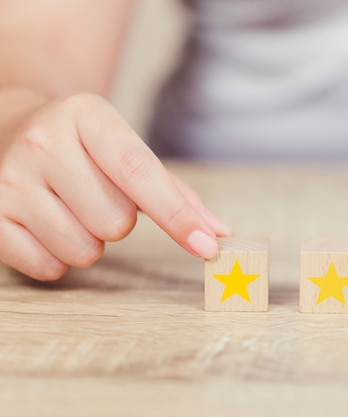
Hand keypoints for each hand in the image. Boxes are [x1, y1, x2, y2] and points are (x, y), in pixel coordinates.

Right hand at [0, 91, 229, 280]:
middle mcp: (43, 141)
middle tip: (97, 197)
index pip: (140, 173)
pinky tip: (47, 224)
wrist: (12, 126)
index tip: (206, 246)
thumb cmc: (84, 146)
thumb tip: (217, 232)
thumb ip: (174, 192)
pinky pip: (48, 267)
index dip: (176, 215)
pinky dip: (59, 258)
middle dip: (119, 222)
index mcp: (86, 115)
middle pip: (116, 222)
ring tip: (70, 208)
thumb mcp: (126, 148)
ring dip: (90, 241)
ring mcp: (8, 179)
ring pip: (84, 250)